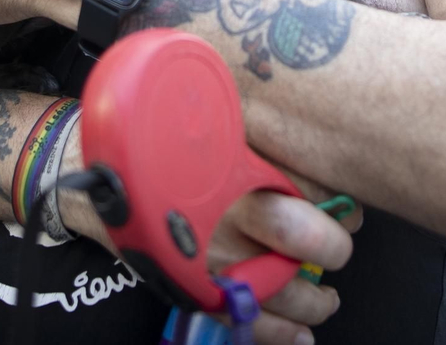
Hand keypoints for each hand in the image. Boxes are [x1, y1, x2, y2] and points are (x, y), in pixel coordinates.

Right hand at [57, 123, 355, 344]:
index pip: (307, 180)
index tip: (348, 203)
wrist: (98, 177)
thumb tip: (319, 131)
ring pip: (280, 287)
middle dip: (330, 244)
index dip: (338, 197)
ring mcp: (209, 254)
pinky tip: (300, 335)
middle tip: (339, 244)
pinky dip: (278, 334)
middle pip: (300, 234)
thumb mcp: (209, 122)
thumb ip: (258, 129)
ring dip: (314, 299)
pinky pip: (243, 322)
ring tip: (326, 297)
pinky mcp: (193, 286)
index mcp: (234, 160)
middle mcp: (224, 208)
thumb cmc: (161, 147)